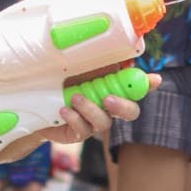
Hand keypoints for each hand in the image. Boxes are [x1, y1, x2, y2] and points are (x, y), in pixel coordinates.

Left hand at [43, 73, 159, 142]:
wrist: (36, 102)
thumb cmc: (62, 81)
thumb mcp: (80, 67)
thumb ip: (100, 63)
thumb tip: (122, 56)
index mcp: (113, 89)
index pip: (137, 88)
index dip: (148, 85)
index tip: (155, 79)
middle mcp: (109, 109)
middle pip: (131, 112)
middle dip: (123, 106)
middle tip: (108, 98)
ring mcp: (95, 123)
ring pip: (104, 122)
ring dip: (90, 108)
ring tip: (74, 97)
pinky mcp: (78, 134)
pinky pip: (83, 129)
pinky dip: (74, 118)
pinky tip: (63, 110)